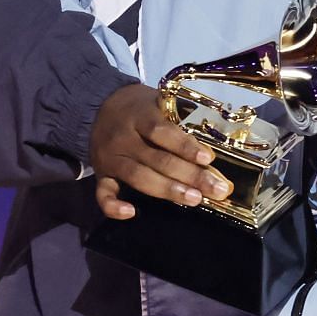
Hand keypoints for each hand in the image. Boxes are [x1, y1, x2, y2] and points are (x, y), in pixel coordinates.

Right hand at [89, 83, 233, 220]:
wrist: (101, 107)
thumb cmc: (141, 108)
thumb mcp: (159, 102)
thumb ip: (180, 119)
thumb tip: (213, 145)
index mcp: (139, 115)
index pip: (162, 132)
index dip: (185, 146)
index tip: (209, 158)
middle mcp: (122, 138)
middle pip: (156, 159)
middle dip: (189, 175)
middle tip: (216, 188)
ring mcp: (109, 158)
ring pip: (138, 177)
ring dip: (167, 190)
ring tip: (194, 199)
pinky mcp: (101, 175)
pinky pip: (102, 194)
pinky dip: (113, 206)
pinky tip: (131, 213)